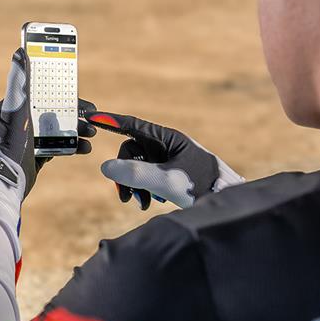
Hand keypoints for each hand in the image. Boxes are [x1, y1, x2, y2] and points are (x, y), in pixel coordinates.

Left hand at [0, 48, 95, 200]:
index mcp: (12, 107)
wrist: (6, 187)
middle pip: (52, 109)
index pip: (40, 91)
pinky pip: (57, 144)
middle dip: (74, 111)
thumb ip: (20, 84)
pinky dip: (71, 145)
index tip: (80, 91)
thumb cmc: (9, 149)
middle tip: (93, 114)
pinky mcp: (35, 153)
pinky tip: (85, 147)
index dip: (61, 89)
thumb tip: (20, 52)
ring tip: (91, 133)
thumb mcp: (17, 114)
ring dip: (76, 128)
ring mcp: (28, 138)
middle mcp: (19, 120)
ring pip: (57, 126)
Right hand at [80, 104, 244, 208]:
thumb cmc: (202, 187)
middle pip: (131, 152)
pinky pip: (147, 177)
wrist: (228, 204)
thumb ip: (135, 173)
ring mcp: (169, 160)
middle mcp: (167, 146)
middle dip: (124, 174)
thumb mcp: (166, 181)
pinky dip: (144, 189)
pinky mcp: (171, 174)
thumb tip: (105, 167)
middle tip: (126, 198)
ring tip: (141, 204)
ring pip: (137, 167)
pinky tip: (151, 202)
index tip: (91, 116)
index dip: (111, 121)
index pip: (133, 126)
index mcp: (169, 138)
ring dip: (134, 185)